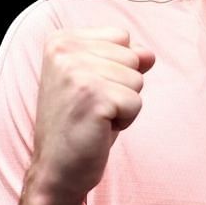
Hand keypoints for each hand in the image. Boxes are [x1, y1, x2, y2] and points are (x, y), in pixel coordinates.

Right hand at [26, 27, 155, 204]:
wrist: (56, 167)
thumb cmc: (79, 123)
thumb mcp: (99, 81)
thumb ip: (123, 59)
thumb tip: (149, 54)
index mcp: (60, 40)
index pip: (122, 36)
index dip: (117, 67)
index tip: (89, 89)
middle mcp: (63, 50)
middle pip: (133, 56)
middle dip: (122, 86)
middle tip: (92, 106)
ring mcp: (76, 72)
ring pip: (137, 79)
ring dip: (124, 104)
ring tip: (94, 116)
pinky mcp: (93, 97)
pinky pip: (137, 102)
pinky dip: (126, 120)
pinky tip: (98, 127)